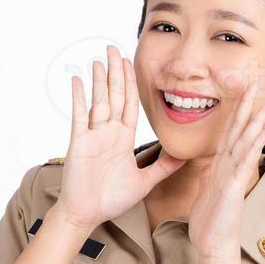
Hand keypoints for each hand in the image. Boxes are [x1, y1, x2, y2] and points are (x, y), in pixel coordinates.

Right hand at [52, 44, 184, 232]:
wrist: (87, 215)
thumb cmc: (111, 200)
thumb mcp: (145, 182)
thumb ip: (164, 167)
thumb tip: (186, 155)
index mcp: (123, 139)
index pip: (130, 104)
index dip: (132, 83)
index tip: (132, 63)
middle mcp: (108, 133)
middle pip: (114, 95)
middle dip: (116, 72)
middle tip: (115, 48)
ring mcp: (93, 136)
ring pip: (99, 101)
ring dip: (99, 79)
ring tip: (100, 58)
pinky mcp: (79, 143)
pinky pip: (79, 116)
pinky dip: (79, 98)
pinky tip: (79, 80)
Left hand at [187, 79, 264, 260]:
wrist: (213, 248)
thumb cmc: (210, 224)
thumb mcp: (205, 193)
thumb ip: (208, 176)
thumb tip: (208, 166)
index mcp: (222, 168)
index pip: (229, 133)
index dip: (235, 111)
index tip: (241, 91)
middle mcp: (231, 169)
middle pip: (241, 132)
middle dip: (249, 107)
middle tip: (258, 83)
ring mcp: (235, 178)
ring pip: (246, 144)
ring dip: (257, 121)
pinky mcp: (234, 189)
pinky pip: (243, 164)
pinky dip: (253, 146)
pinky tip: (263, 132)